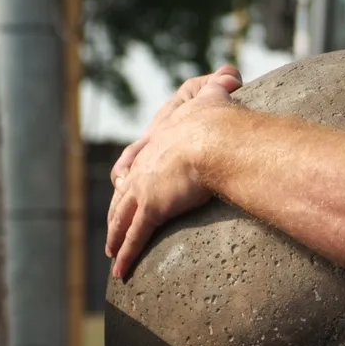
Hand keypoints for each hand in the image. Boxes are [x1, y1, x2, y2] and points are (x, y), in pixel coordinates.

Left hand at [105, 74, 236, 278]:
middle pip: (123, 192)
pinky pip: (134, 238)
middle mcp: (145, 166)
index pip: (136, 160)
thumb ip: (220, 83)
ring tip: (113, 254)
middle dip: (117, 211)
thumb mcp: (216, 96)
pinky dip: (126, 255)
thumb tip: (231, 74)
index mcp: (159, 141)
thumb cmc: (218, 119)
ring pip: (122, 218)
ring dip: (116, 237)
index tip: (123, 184)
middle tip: (113, 227)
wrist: (214, 139)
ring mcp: (145, 188)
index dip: (129, 174)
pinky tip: (120, 272)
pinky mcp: (151, 208)